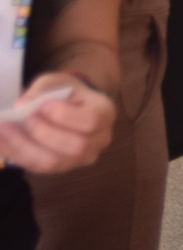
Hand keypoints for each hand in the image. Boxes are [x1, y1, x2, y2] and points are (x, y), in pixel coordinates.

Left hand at [0, 73, 116, 173]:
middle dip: (45, 133)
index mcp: (105, 113)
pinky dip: (17, 155)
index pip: (91, 121)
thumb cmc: (67, 92)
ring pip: (55, 162)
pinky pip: (38, 168)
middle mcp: (100, 140)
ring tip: (5, 129)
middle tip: (26, 118)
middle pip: (76, 146)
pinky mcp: (62, 169)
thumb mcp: (58, 81)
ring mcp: (82, 158)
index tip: (42, 104)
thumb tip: (21, 105)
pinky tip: (2, 141)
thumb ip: (42, 89)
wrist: (71, 107)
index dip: (64, 116)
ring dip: (25, 146)